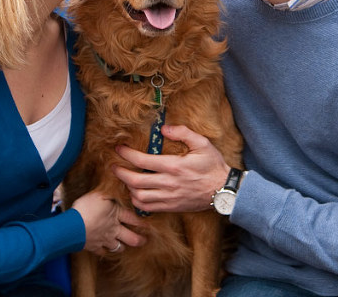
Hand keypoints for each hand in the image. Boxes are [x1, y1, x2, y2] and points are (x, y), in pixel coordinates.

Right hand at [71, 190, 145, 254]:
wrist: (73, 226)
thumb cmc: (86, 207)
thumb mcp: (99, 194)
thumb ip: (109, 192)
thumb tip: (119, 183)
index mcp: (117, 214)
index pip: (134, 219)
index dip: (143, 222)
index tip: (149, 225)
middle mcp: (114, 229)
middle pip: (132, 238)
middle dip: (139, 240)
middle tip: (144, 240)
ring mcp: (105, 239)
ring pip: (118, 247)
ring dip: (122, 246)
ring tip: (124, 245)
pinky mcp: (94, 246)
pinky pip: (102, 252)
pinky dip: (104, 251)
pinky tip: (104, 249)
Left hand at [112, 124, 230, 212]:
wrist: (223, 191)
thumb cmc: (213, 166)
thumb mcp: (202, 144)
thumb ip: (183, 133)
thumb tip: (164, 129)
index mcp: (173, 166)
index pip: (142, 161)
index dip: (127, 154)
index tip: (119, 149)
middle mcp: (168, 183)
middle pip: (135, 181)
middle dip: (120, 173)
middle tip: (114, 166)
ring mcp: (169, 197)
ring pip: (138, 196)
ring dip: (128, 188)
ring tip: (125, 179)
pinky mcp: (171, 207)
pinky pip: (148, 208)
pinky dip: (138, 201)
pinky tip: (137, 193)